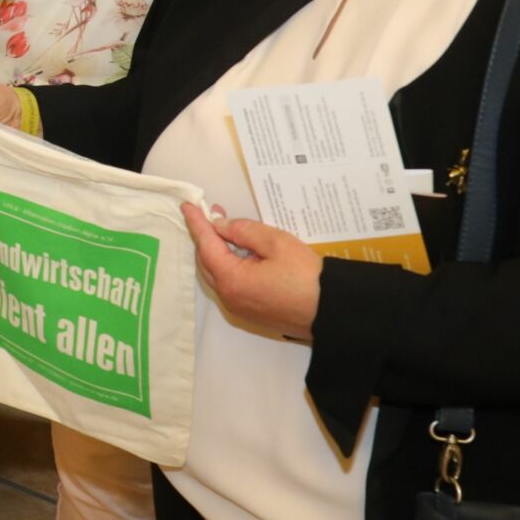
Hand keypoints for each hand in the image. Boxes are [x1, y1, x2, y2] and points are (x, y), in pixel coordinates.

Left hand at [183, 203, 321, 340]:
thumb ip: (245, 231)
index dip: (197, 223)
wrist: (332, 312)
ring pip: (217, 274)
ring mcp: (239, 308)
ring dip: (218, 252)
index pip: (206, 245)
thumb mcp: (277, 243)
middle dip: (207, 237)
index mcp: (231, 280)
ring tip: (228, 230)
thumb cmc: (307, 277)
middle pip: (207, 262)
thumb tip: (221, 226)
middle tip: (215, 214)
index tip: (187, 206)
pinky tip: (241, 254)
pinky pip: (230, 285)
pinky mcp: (251, 313)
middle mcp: (229, 297)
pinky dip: (229, 266)